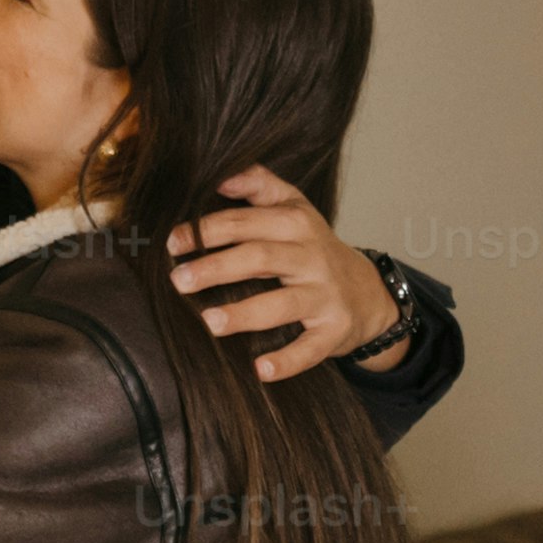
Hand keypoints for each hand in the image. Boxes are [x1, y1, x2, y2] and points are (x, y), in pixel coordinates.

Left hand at [167, 167, 399, 382]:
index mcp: (297, 223)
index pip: (246, 222)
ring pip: (283, 303)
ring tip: (210, 322)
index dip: (209, 231)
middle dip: (217, 267)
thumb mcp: (295, 208)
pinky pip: (310, 348)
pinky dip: (287, 360)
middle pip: (260, 257)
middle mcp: (312, 256)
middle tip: (178, 280)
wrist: (368, 292)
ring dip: (245, 313)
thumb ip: (259, 185)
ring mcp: (325, 295)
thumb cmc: (314, 249)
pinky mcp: (335, 330)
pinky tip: (260, 370)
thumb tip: (221, 173)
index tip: (174, 242)